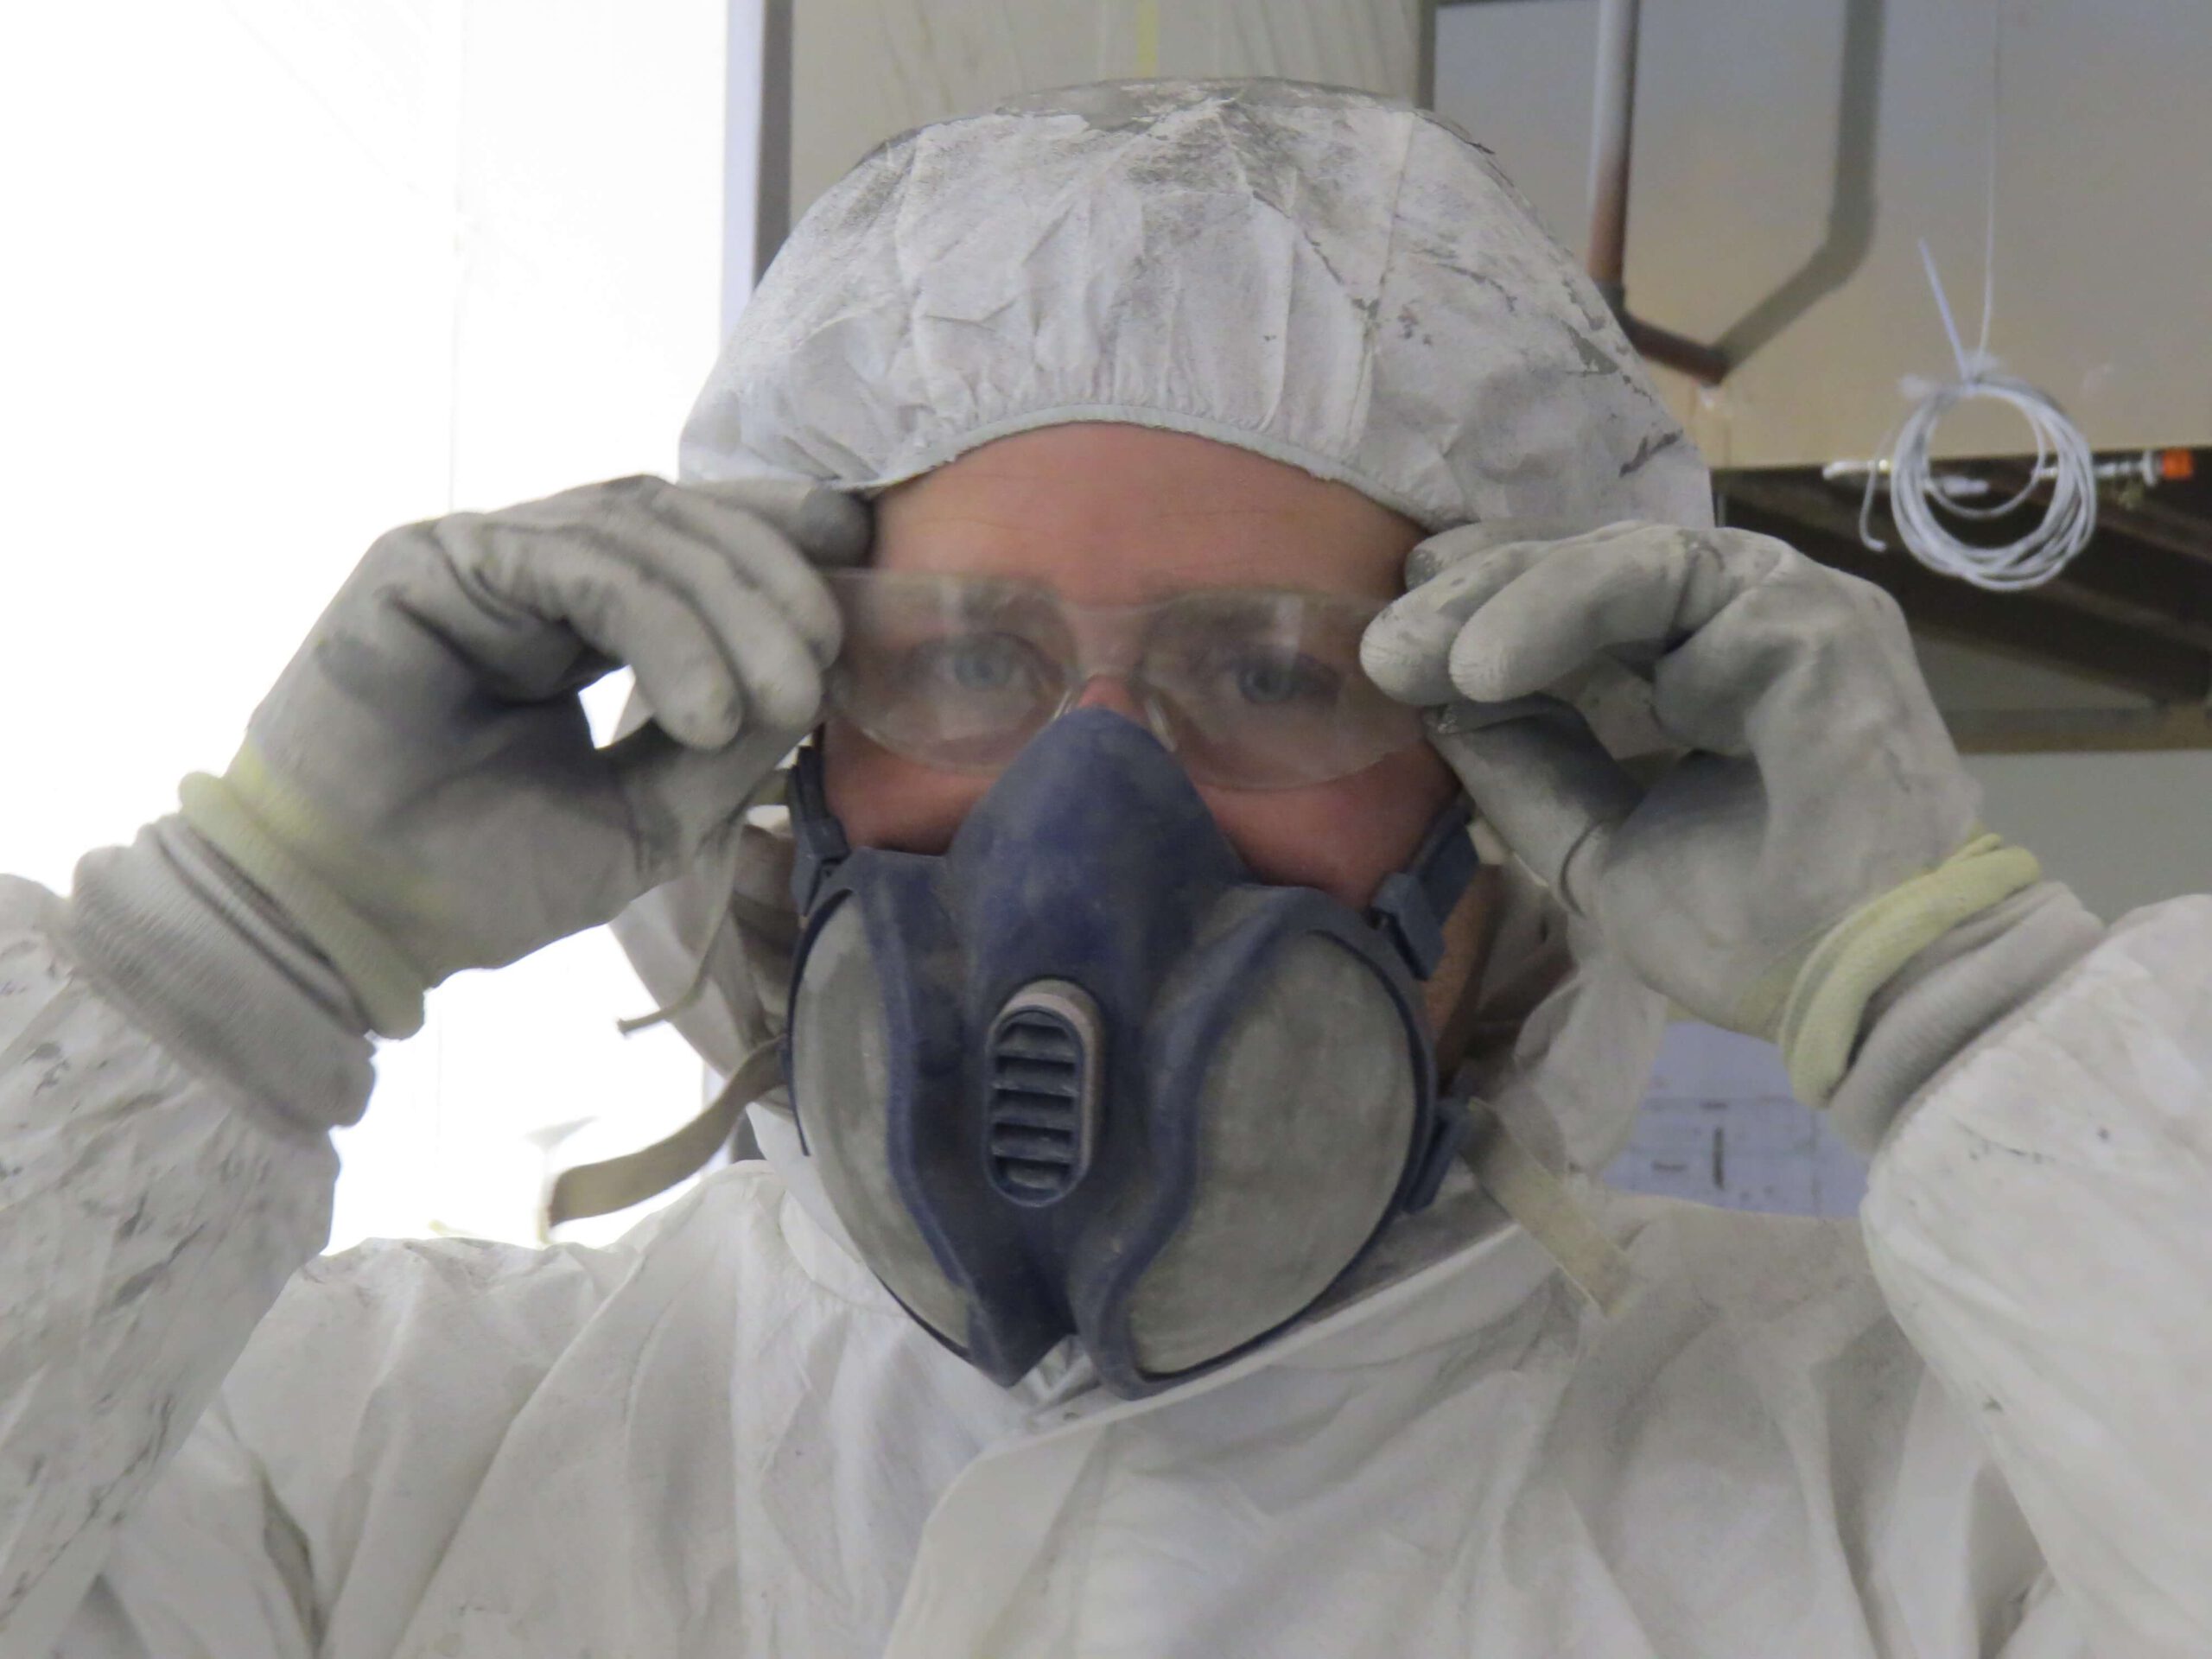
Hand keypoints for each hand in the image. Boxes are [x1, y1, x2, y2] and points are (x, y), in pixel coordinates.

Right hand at [182, 475, 868, 1035]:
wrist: (351, 926)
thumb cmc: (486, 881)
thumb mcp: (651, 818)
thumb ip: (732, 746)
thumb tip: (818, 678)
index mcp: (583, 622)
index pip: (697, 543)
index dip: (783, 535)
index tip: (865, 557)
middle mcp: (535, 574)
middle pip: (682, 520)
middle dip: (774, 577)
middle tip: (824, 658)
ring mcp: (480, 558)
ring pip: (639, 531)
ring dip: (726, 607)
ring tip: (766, 705)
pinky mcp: (428, 562)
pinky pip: (572, 561)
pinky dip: (656, 623)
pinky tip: (701, 707)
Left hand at [1361, 521, 1985, 1047]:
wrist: (1870, 991)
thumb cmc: (1758, 933)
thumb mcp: (1598, 845)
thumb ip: (1529, 768)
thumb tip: (1436, 701)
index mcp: (1701, 672)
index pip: (1579, 606)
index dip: (1484, 608)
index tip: (1393, 639)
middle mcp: (1744, 624)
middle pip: (1586, 571)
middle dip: (1470, 598)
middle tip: (1379, 644)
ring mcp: (1783, 609)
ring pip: (1617, 561)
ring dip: (1502, 600)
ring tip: (1416, 655)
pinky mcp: (1808, 615)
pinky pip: (1665, 581)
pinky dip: (1564, 610)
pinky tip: (1487, 665)